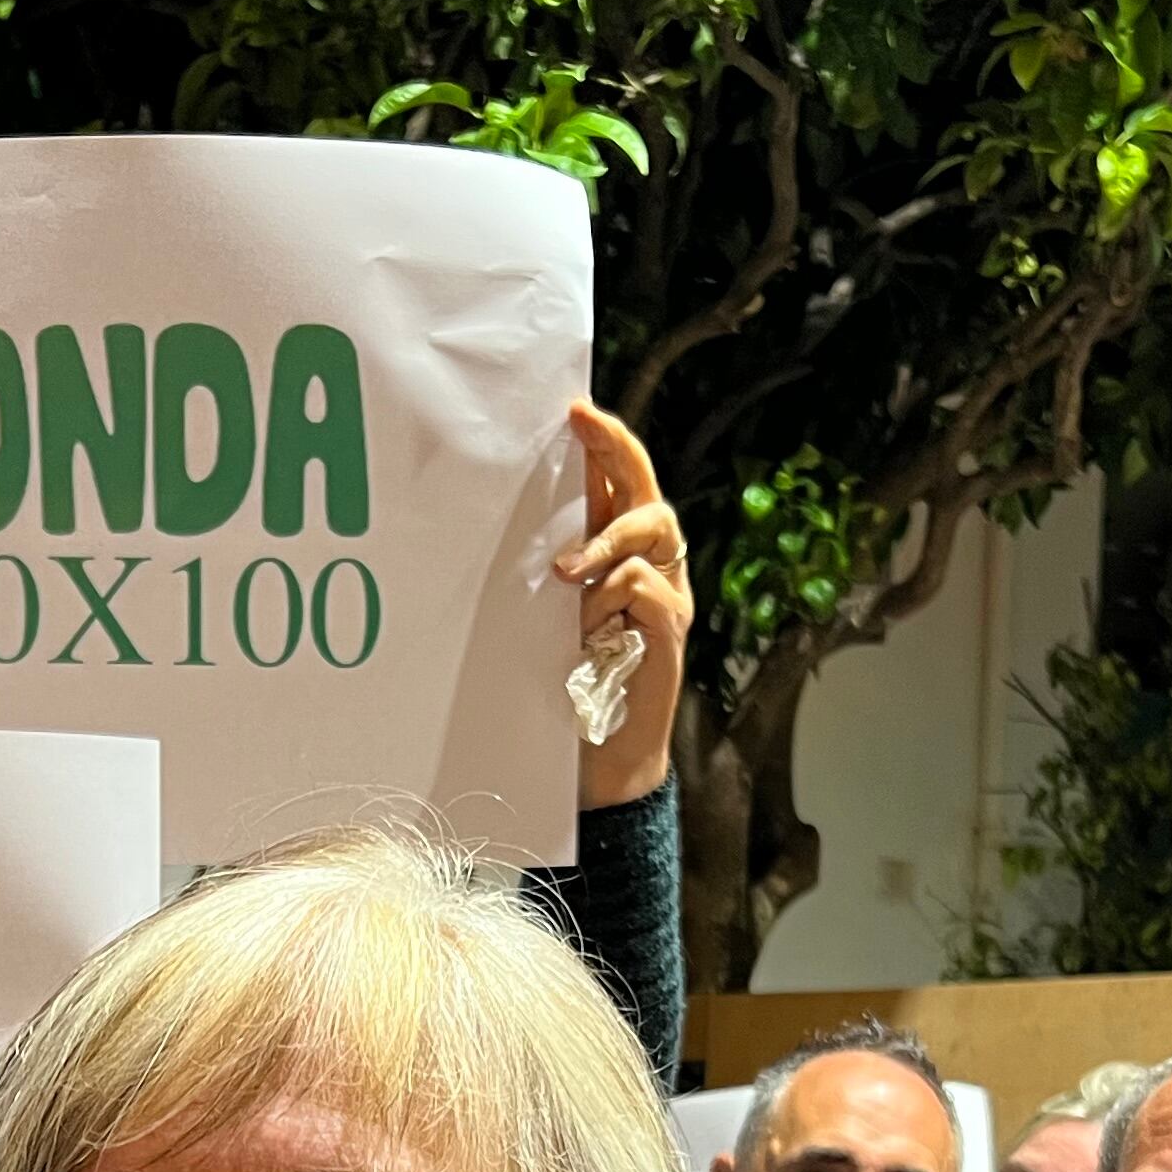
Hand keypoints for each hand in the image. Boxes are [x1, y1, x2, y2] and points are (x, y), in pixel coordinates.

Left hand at [558, 402, 691, 806]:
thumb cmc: (564, 687)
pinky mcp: (670, 632)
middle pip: (647, 491)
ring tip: (566, 573)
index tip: (573, 409)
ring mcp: (666, 599)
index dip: (605, 443)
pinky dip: (611, 601)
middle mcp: (652, 568)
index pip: (620, 485)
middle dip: (617, 449)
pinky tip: (587, 632)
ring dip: (605, 541)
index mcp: (620, 557)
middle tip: (582, 423)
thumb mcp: (547, 614)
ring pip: (652, 529)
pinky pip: (645, 587)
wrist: (598, 762)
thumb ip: (548, 570)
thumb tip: (502, 513)